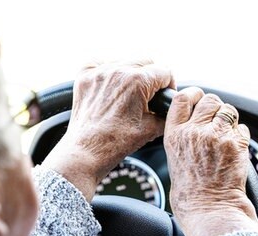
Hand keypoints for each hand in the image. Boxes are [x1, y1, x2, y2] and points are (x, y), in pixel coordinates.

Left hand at [43, 60, 174, 200]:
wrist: (86, 152)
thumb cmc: (116, 144)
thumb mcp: (151, 129)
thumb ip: (167, 114)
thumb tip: (172, 107)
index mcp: (137, 81)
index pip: (165, 72)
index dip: (169, 85)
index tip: (164, 95)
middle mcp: (118, 71)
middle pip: (146, 62)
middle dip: (152, 77)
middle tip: (149, 95)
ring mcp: (99, 73)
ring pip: (125, 61)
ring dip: (131, 73)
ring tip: (129, 93)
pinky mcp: (84, 77)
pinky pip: (100, 63)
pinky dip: (107, 71)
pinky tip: (111, 85)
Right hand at [164, 87, 257, 235]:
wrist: (210, 210)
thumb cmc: (191, 195)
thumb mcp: (174, 161)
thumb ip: (183, 139)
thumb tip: (193, 126)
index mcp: (175, 136)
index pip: (182, 99)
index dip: (193, 94)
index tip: (198, 96)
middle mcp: (194, 132)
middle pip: (209, 100)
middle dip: (215, 107)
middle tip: (217, 118)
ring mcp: (216, 136)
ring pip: (228, 111)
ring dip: (229, 120)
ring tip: (227, 135)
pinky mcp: (236, 144)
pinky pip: (242, 128)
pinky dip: (241, 136)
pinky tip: (235, 149)